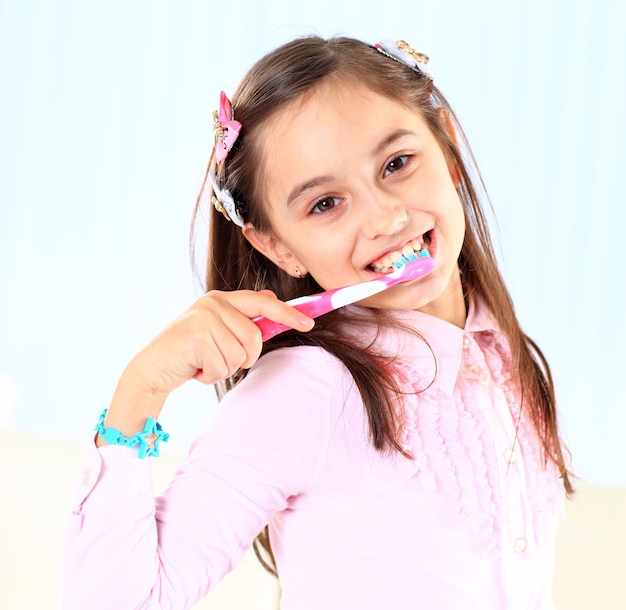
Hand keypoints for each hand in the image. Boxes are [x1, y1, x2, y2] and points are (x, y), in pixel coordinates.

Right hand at [100, 290, 313, 438]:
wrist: (151, 369)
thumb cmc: (188, 354)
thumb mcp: (216, 332)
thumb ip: (242, 317)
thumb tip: (271, 297)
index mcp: (221, 299)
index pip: (264, 303)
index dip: (288, 313)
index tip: (309, 323)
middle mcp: (213, 302)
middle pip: (255, 337)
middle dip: (243, 358)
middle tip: (220, 360)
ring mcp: (204, 317)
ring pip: (240, 355)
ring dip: (224, 368)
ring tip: (203, 363)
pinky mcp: (196, 335)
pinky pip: (223, 365)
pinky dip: (211, 376)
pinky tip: (195, 370)